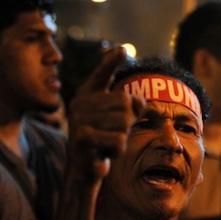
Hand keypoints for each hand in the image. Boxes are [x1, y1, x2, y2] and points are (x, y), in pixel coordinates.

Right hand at [66, 47, 144, 183]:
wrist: (83, 170)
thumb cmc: (103, 140)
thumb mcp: (116, 120)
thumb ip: (129, 106)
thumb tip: (141, 101)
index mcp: (87, 94)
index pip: (102, 74)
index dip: (111, 62)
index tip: (122, 49)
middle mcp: (80, 103)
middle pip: (127, 105)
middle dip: (127, 123)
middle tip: (112, 133)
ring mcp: (79, 120)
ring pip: (124, 124)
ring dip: (121, 139)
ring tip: (106, 142)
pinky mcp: (82, 138)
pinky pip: (118, 141)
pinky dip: (116, 151)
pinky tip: (103, 154)